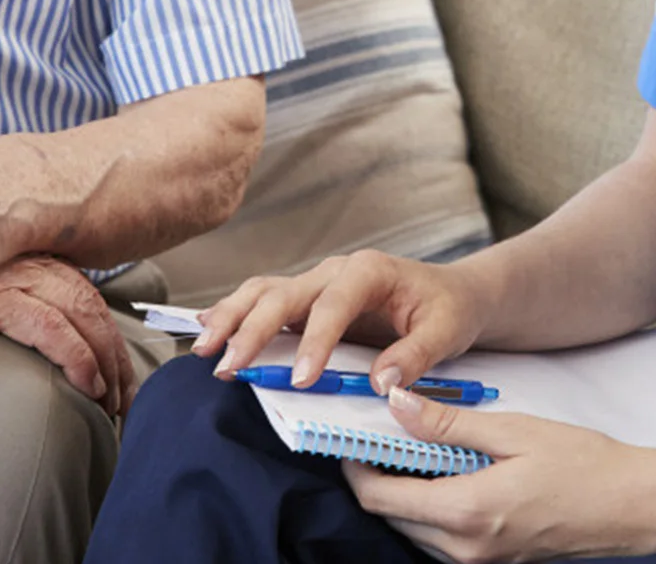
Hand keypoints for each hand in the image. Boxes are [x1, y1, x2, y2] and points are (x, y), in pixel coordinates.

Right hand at [0, 254, 136, 416]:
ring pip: (82, 315)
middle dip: (116, 356)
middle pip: (93, 308)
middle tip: (125, 402)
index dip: (110, 339)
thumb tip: (42, 346)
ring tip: (109, 403)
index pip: (88, 299)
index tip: (122, 380)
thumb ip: (10, 306)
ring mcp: (13, 276)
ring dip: (104, 361)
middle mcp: (30, 262)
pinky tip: (87, 384)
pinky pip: (50, 328)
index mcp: (33, 260)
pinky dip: (77, 355)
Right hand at [195, 250, 486, 392]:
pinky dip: (234, 311)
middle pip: (284, 292)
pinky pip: (265, 299)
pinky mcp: (307, 301)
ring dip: (231, 317)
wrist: (451, 294)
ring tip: (204, 349)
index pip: (333, 303)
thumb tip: (383, 384)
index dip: (314, 341)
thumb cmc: (448, 309)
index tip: (300, 380)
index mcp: (369, 271)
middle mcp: (335, 271)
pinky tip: (205, 327)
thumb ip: (416, 355)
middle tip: (228, 365)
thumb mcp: (446, 331)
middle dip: (253, 328)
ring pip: (264, 290)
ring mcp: (317, 284)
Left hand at [345, 389, 655, 562]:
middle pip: (392, 517)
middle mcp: (465, 549)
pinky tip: (447, 473)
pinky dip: (430, 508)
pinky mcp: (493, 563)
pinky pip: (441, 539)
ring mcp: (479, 563)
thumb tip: (396, 405)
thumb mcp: (512, 430)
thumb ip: (449, 424)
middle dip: (376, 478)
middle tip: (379, 433)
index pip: (381, 498)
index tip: (349, 436)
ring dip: (404, 493)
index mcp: (466, 512)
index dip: (355, 467)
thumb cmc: (580, 462)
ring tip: (415, 447)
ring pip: (413, 530)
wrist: (630, 506)